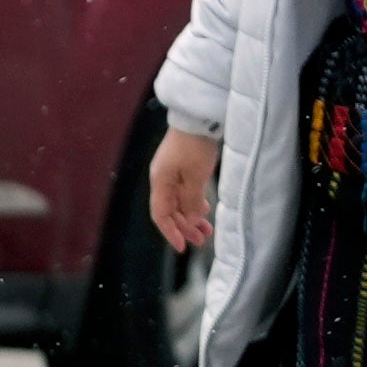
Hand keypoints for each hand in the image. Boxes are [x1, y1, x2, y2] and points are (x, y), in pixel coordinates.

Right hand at [147, 126, 219, 251]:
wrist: (198, 118)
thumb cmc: (195, 146)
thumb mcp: (196, 176)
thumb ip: (191, 201)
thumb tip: (189, 221)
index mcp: (160, 182)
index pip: (160, 215)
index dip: (170, 233)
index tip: (182, 248)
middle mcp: (162, 179)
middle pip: (169, 210)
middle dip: (184, 227)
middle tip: (201, 240)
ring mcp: (171, 173)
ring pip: (178, 202)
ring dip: (190, 217)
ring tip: (206, 228)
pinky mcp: (181, 167)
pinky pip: (184, 191)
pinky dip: (193, 203)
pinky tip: (203, 209)